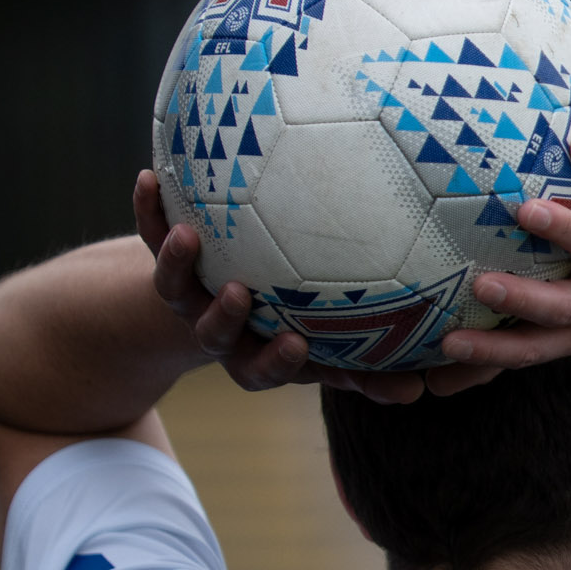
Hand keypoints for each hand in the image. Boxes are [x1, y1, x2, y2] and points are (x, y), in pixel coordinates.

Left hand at [132, 170, 445, 403]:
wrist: (232, 303)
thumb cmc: (302, 330)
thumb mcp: (332, 353)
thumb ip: (369, 372)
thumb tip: (422, 392)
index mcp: (254, 357)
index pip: (262, 368)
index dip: (274, 360)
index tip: (298, 345)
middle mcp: (219, 331)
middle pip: (212, 334)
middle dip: (222, 318)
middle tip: (240, 294)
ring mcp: (191, 297)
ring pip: (175, 289)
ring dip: (176, 264)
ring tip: (190, 236)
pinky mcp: (170, 263)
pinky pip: (150, 235)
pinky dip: (149, 210)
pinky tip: (150, 177)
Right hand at [435, 134, 570, 370]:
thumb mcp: (560, 314)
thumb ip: (504, 339)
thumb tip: (430, 381)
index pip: (533, 348)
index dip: (493, 352)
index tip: (447, 344)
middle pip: (566, 307)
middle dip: (525, 300)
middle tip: (482, 286)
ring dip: (564, 231)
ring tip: (526, 212)